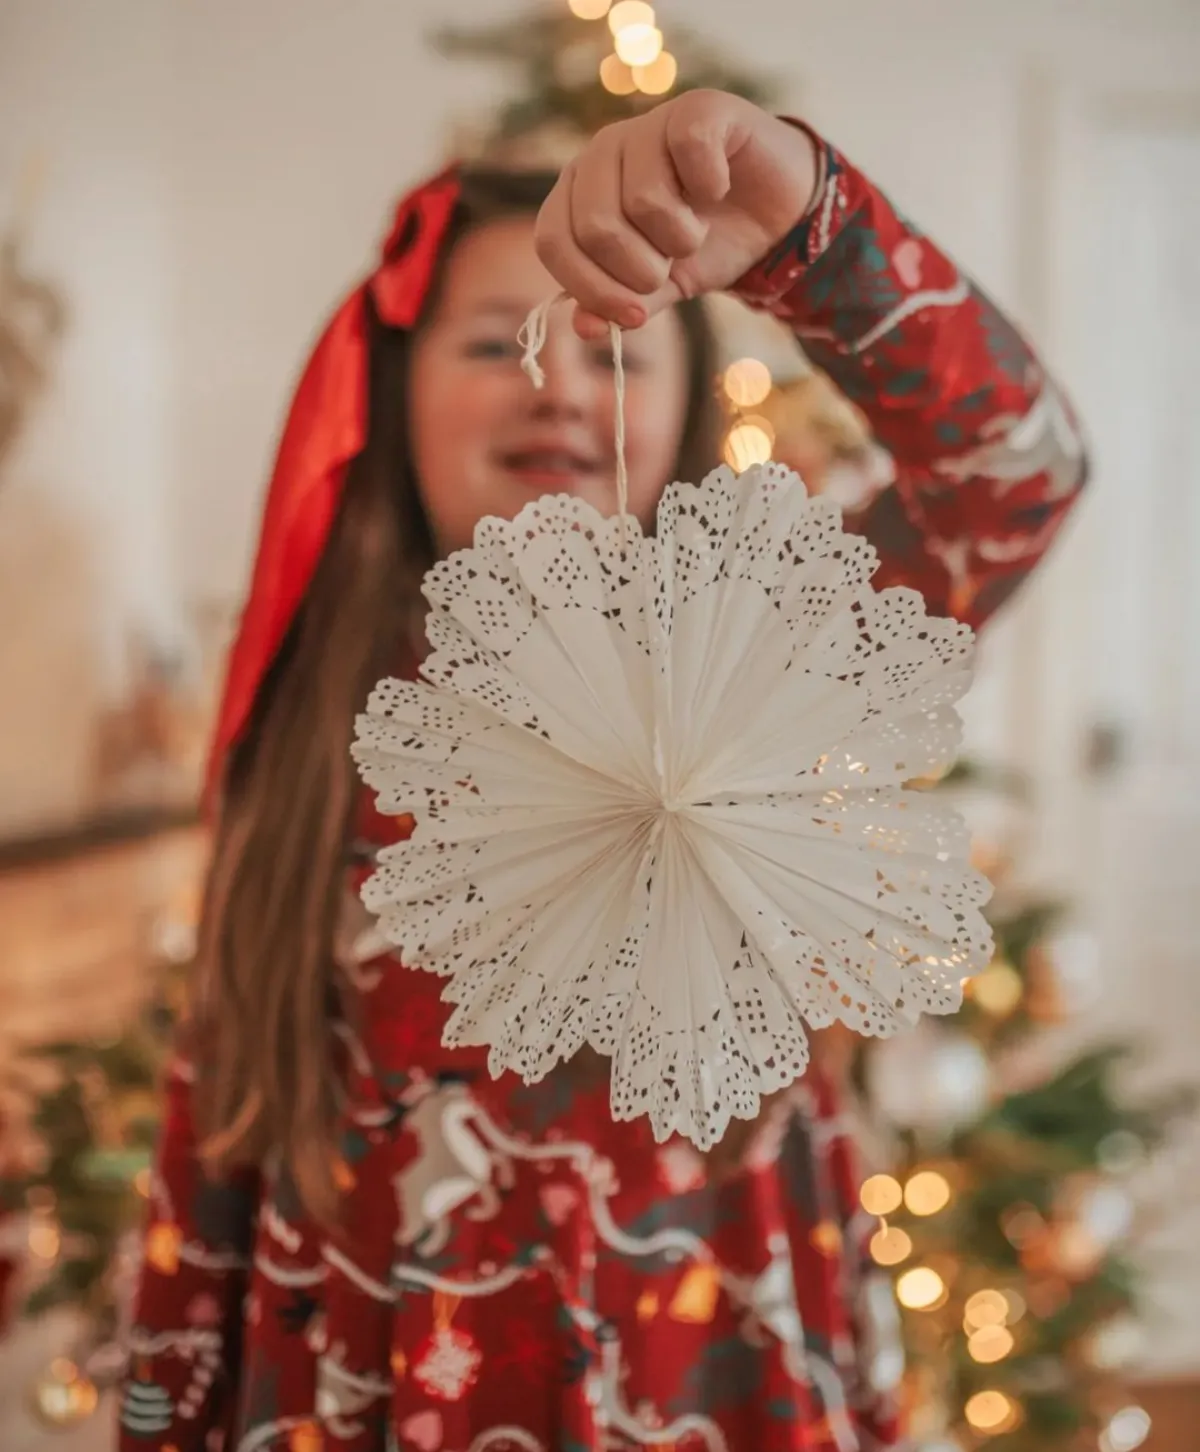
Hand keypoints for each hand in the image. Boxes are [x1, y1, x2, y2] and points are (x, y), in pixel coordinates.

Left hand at [534, 90, 818, 337]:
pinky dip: (712, 188)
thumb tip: (586, 328)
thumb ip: (620, 304)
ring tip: (697, 229)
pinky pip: (690, 152)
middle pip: (596, 227)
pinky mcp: (696, 109)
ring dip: (682, 237)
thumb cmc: (707, 246)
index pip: (554, 242)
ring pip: (644, 199)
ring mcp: (647, 125)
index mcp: (578, 193)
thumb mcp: (660, 287)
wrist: (773, 217)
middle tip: (672, 262)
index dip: (592, 290)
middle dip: (643, 269)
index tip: (637, 314)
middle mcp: (602, 152)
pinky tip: (720, 187)